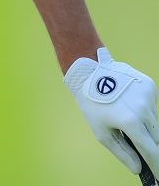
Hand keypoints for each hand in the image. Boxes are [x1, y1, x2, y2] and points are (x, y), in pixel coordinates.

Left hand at [65, 48, 158, 176]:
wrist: (89, 72)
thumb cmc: (92, 104)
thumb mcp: (101, 132)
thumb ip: (122, 153)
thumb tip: (138, 168)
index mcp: (130, 122)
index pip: (151, 150)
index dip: (156, 164)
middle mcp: (143, 109)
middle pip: (156, 137)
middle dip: (153, 147)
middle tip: (150, 157)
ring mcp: (148, 96)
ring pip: (156, 121)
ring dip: (148, 127)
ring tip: (129, 121)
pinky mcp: (150, 85)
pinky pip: (153, 105)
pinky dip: (146, 110)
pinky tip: (131, 105)